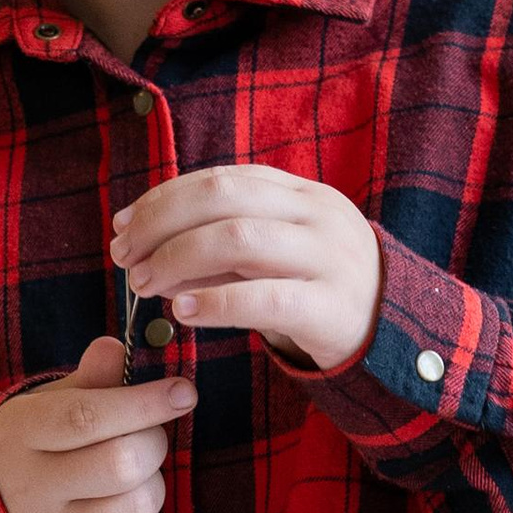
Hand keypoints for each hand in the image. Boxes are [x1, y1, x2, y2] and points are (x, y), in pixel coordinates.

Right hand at [0, 337, 195, 512]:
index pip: (87, 417)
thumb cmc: (34, 448)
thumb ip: (87, 380)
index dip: (143, 402)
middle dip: (153, 443)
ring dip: (152, 486)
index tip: (183, 392)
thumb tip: (114, 347)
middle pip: (120, 464)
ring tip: (134, 477)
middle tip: (148, 437)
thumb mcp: (47, 406)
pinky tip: (129, 511)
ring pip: (136, 508)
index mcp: (21, 434)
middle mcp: (32, 488)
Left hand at [112, 165, 382, 375]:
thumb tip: (144, 245)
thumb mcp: (271, 255)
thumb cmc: (314, 288)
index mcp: (300, 193)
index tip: (123, 225)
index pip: (221, 179)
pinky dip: (215, 302)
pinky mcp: (332, 307)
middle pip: (223, 198)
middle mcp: (316, 215)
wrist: (390, 333)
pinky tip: (181, 310)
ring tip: (144, 284)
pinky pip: (265, 297)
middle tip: (124, 256)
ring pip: (239, 239)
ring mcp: (329, 258)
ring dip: (177, 259)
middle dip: (161, 223)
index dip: (164, 198)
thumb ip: (217, 245)